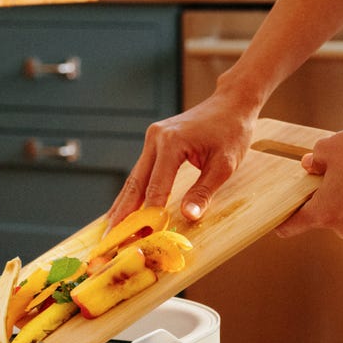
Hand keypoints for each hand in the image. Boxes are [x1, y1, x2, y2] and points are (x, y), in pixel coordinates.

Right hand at [108, 92, 258, 224]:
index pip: (156, 186)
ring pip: (134, 177)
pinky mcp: (155, 142)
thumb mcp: (224, 165)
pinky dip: (134, 192)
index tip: (143, 236)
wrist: (231, 104)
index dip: (150, 214)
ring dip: (124, 204)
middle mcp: (156, 138)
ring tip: (112, 229)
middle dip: (123, 213)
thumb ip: (204, 191)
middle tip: (110, 238)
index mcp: (172, 142)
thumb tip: (188, 216)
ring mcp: (153, 139)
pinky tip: (125, 209)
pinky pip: (141, 171)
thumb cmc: (232, 131)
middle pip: (135, 182)